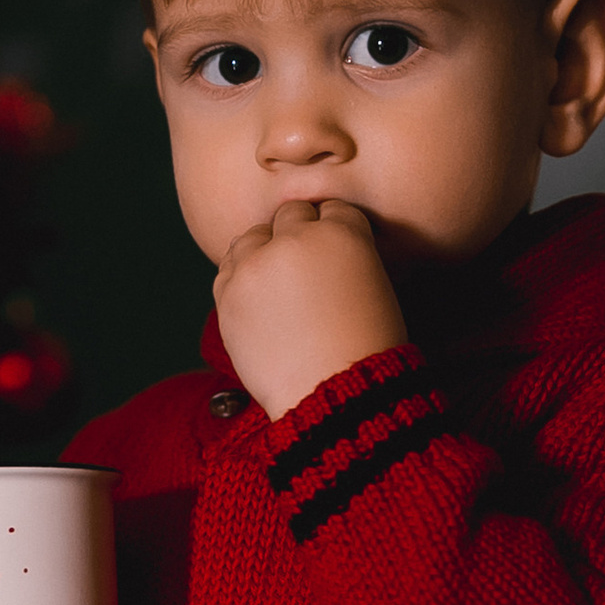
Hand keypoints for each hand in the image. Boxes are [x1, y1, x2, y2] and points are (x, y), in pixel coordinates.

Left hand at [210, 193, 404, 418]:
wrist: (334, 395)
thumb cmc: (368, 348)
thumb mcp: (376, 287)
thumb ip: (345, 254)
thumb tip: (319, 249)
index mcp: (341, 232)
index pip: (333, 209)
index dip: (336, 232)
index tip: (335, 256)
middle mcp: (294, 239)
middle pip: (290, 214)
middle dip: (299, 235)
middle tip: (307, 270)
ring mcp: (255, 266)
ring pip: (252, 236)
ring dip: (264, 250)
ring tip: (279, 282)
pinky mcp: (228, 294)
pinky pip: (228, 268)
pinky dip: (242, 276)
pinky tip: (259, 298)